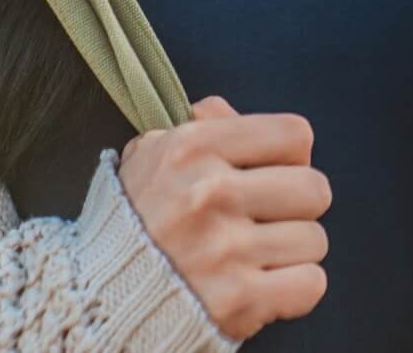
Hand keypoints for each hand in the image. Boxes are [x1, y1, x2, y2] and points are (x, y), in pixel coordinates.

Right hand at [119, 95, 330, 340]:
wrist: (97, 297)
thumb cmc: (135, 219)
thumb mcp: (153, 153)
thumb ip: (202, 123)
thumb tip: (231, 111)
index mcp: (194, 146)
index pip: (296, 135)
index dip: (292, 155)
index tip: (274, 171)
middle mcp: (210, 192)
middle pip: (315, 189)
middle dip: (297, 206)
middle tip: (267, 217)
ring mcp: (225, 249)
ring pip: (315, 239)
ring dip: (293, 250)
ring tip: (258, 254)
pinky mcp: (236, 301)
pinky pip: (311, 284)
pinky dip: (295, 288)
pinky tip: (265, 284)